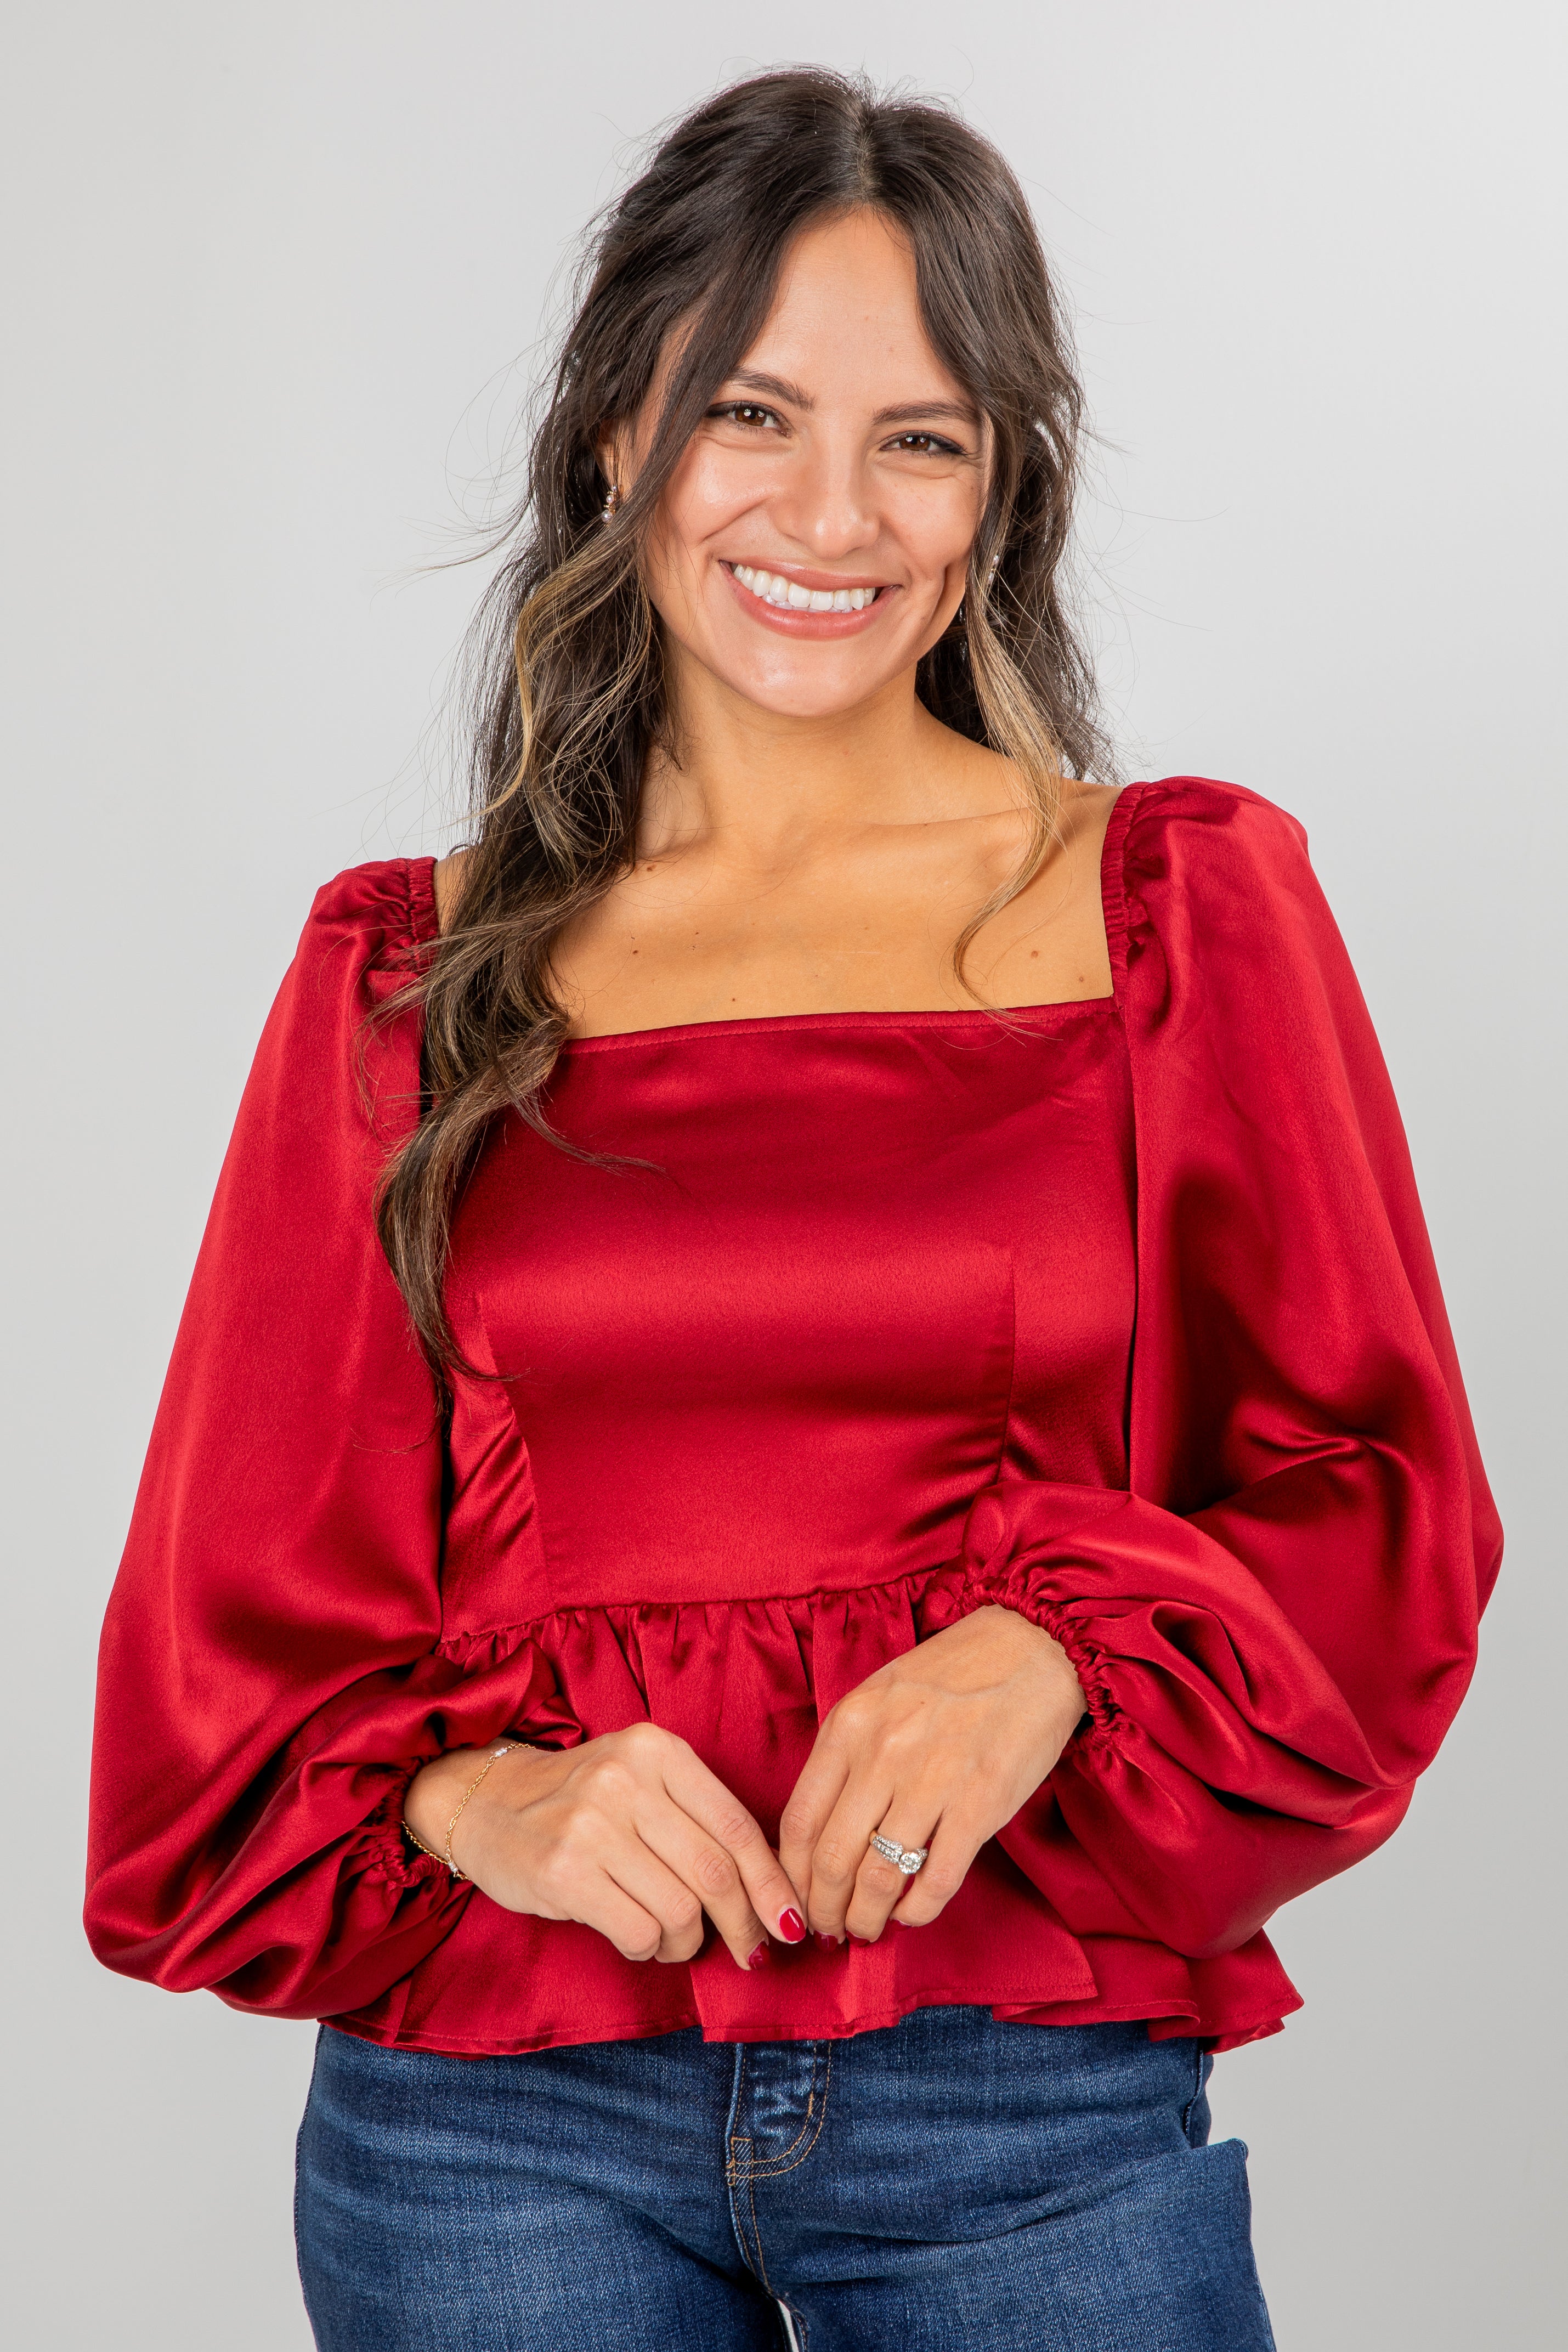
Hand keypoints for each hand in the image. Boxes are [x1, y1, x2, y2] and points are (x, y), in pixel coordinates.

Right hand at [404, 1723, 805, 1971]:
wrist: (485, 1801)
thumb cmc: (581, 1800)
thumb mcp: (644, 1783)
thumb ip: (700, 1821)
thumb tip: (772, 1893)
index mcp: (659, 1751)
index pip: (738, 1827)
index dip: (773, 1884)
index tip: (792, 1923)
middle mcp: (626, 1779)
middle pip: (716, 1872)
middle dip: (744, 1924)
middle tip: (752, 1951)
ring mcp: (591, 1824)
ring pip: (680, 1909)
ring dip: (688, 1941)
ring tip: (673, 1939)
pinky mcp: (561, 1871)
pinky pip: (638, 1931)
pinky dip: (650, 1948)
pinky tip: (640, 1941)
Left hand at [778, 1605, 1084, 1943]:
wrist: (1032, 1648)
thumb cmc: (954, 1673)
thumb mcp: (880, 1696)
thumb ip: (849, 1753)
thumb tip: (824, 1828)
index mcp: (849, 1724)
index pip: (799, 1821)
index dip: (791, 1874)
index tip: (796, 1896)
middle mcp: (882, 1754)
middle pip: (831, 1859)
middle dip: (823, 1908)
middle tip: (827, 1929)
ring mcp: (931, 1781)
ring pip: (878, 1877)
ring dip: (866, 1918)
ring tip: (867, 1929)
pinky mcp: (980, 1805)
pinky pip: (936, 1880)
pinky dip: (917, 1910)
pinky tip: (911, 1914)